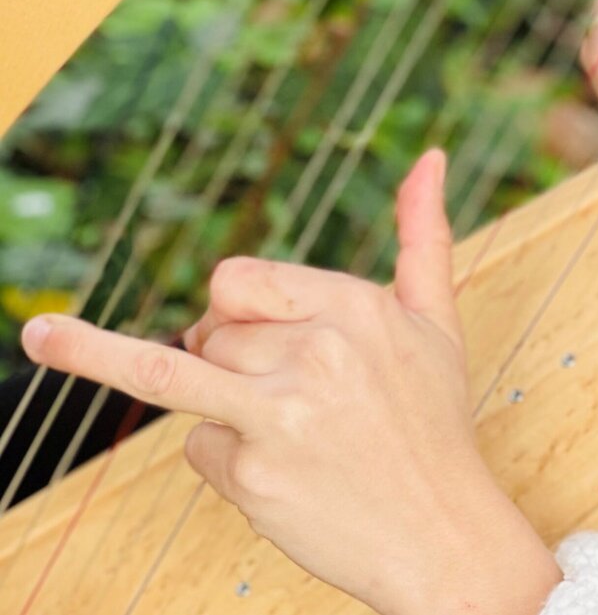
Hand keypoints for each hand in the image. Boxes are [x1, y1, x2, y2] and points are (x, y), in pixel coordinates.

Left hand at [21, 150, 561, 614]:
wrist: (443, 534)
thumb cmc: (434, 424)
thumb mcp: (437, 323)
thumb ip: (424, 236)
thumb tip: (432, 155)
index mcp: (358, 305)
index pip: (236, 280)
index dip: (235, 307)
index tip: (257, 335)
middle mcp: (320, 350)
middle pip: (209, 327)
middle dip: (225, 356)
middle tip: (277, 395)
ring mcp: (283, 411)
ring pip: (183, 372)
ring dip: (164, 381)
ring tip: (64, 346)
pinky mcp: (254, 471)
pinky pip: (196, 445)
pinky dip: (222, 461)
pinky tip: (273, 474)